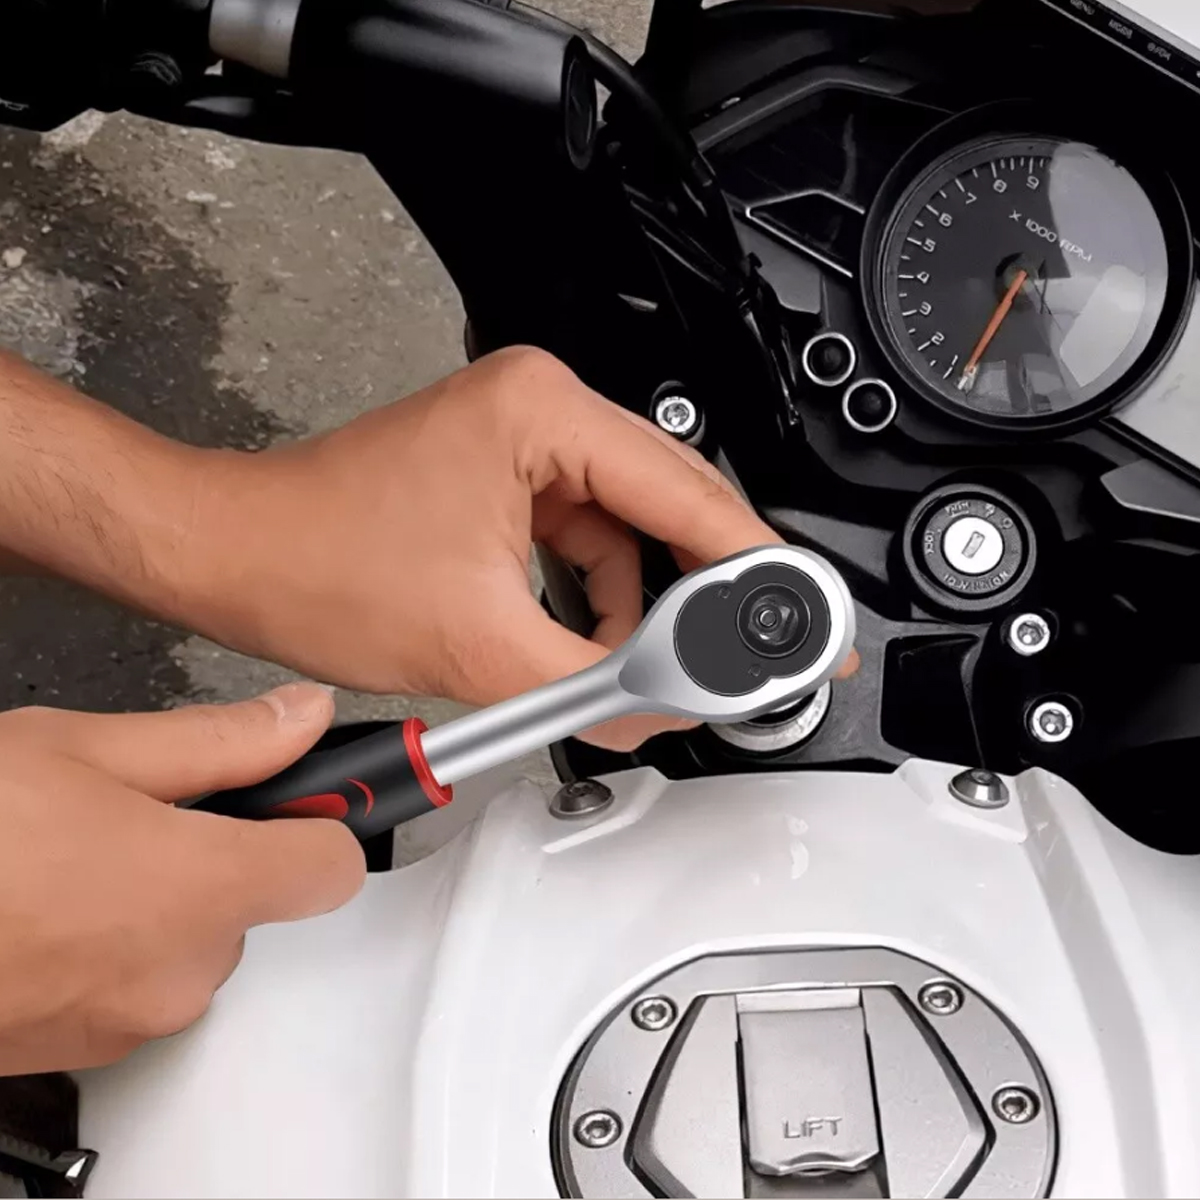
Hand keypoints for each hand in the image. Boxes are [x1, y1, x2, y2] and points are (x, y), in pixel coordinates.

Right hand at [0, 684, 362, 1074]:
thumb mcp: (89, 749)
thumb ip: (220, 740)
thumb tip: (301, 719)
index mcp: (202, 891)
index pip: (333, 868)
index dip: (323, 822)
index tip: (307, 797)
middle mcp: (182, 973)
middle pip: (253, 901)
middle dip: (213, 854)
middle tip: (138, 810)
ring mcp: (130, 1022)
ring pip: (189, 942)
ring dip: (155, 901)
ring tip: (70, 856)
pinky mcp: (82, 1051)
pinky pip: (134, 983)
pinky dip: (110, 945)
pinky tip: (45, 905)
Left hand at [181, 348, 855, 749]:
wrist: (236, 557)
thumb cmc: (312, 561)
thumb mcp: (475, 644)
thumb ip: (593, 685)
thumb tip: (665, 706)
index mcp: (540, 413)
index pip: (686, 491)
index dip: (753, 566)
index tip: (797, 615)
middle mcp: (540, 409)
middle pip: (672, 504)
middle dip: (706, 590)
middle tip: (740, 656)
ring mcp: (526, 442)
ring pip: (634, 529)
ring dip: (645, 604)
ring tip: (639, 667)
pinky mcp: (511, 478)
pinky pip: (592, 539)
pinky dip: (604, 595)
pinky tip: (595, 641)